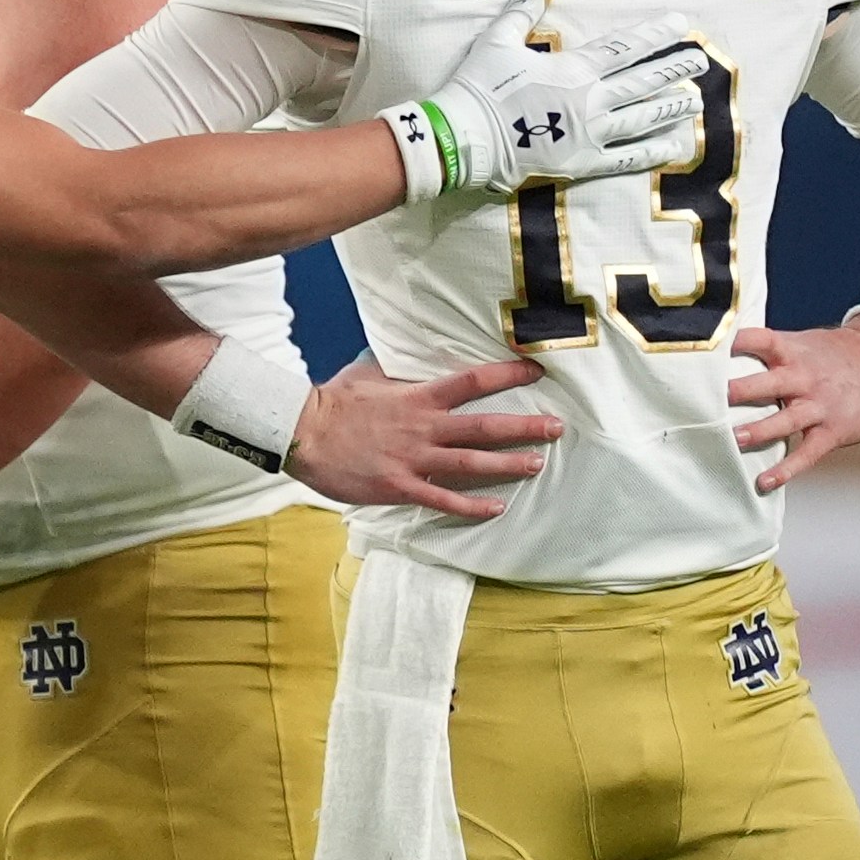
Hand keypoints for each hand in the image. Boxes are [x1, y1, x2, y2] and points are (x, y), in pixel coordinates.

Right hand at [287, 355, 559, 517]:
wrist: (303, 433)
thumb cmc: (333, 402)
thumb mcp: (368, 373)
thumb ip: (396, 369)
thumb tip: (406, 352)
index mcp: (418, 397)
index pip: (472, 381)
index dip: (507, 373)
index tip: (536, 368)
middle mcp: (423, 427)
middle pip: (484, 426)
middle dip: (524, 426)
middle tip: (557, 427)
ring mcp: (413, 459)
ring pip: (471, 464)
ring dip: (508, 465)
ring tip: (538, 464)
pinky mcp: (400, 487)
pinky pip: (442, 498)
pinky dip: (472, 505)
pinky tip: (497, 507)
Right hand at [427, 0, 707, 193]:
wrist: (463, 138)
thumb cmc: (479, 85)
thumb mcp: (499, 38)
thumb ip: (527, 6)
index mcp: (574, 69)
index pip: (625, 47)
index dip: (655, 34)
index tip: (682, 24)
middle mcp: (590, 101)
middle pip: (642, 82)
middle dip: (674, 69)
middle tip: (701, 61)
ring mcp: (590, 134)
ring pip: (642, 119)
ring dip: (671, 108)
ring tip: (696, 101)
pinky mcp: (582, 163)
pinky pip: (626, 159)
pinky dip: (652, 152)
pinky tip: (675, 146)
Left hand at [728, 319, 859, 493]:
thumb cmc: (830, 354)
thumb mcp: (801, 342)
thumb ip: (766, 350)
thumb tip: (720, 350)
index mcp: (791, 352)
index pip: (762, 340)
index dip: (738, 341)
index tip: (714, 347)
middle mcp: (804, 377)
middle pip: (770, 382)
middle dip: (743, 391)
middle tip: (715, 398)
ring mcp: (818, 405)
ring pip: (786, 419)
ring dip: (759, 430)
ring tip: (733, 439)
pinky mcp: (831, 431)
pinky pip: (807, 453)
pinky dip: (786, 469)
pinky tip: (764, 481)